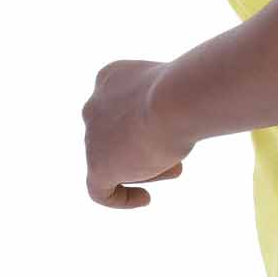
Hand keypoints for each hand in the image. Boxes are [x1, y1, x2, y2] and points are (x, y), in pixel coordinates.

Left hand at [80, 58, 194, 208]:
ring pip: (115, 160)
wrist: (175, 100)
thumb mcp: (175, 93)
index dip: (144, 123)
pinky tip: (144, 199)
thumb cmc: (185, 91)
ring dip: (144, 167)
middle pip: (117, 135)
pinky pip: (100, 190)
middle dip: (144, 147)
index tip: (167, 134)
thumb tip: (165, 133)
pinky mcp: (96, 166)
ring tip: (174, 169)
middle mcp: (94, 104)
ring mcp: (92, 136)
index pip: (121, 107)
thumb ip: (163, 109)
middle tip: (176, 155)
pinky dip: (120, 198)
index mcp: (109, 78)